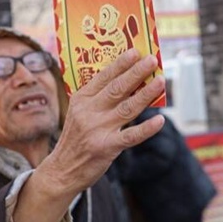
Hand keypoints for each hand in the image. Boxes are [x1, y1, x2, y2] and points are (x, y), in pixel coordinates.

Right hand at [37, 49, 164, 199]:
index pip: (103, 77)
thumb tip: (128, 81)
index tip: (135, 52)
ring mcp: (98, 129)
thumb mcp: (79, 112)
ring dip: (146, 94)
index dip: (120, 64)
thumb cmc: (76, 137)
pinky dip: (147, 128)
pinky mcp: (107, 147)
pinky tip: (160, 120)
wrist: (62, 170)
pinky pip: (131, 136)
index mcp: (81, 99)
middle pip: (117, 88)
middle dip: (136, 72)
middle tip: (152, 60)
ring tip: (160, 81)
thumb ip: (98, 98)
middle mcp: (89, 111)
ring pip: (127, 108)